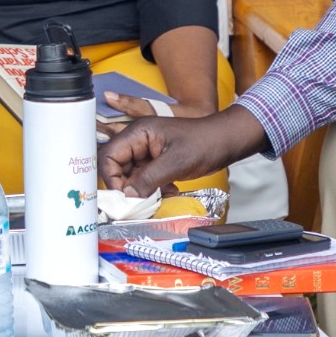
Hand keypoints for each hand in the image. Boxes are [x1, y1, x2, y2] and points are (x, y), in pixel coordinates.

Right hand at [98, 106, 266, 197]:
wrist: (226, 141)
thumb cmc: (205, 142)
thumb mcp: (175, 163)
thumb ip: (148, 180)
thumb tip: (127, 197)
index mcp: (138, 133)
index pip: (109, 156)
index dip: (112, 178)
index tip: (123, 197)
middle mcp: (139, 141)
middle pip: (117, 168)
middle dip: (126, 188)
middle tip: (138, 204)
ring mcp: (147, 152)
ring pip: (131, 177)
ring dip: (141, 192)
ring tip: (157, 199)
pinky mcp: (157, 162)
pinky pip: (145, 180)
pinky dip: (152, 190)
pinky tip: (168, 193)